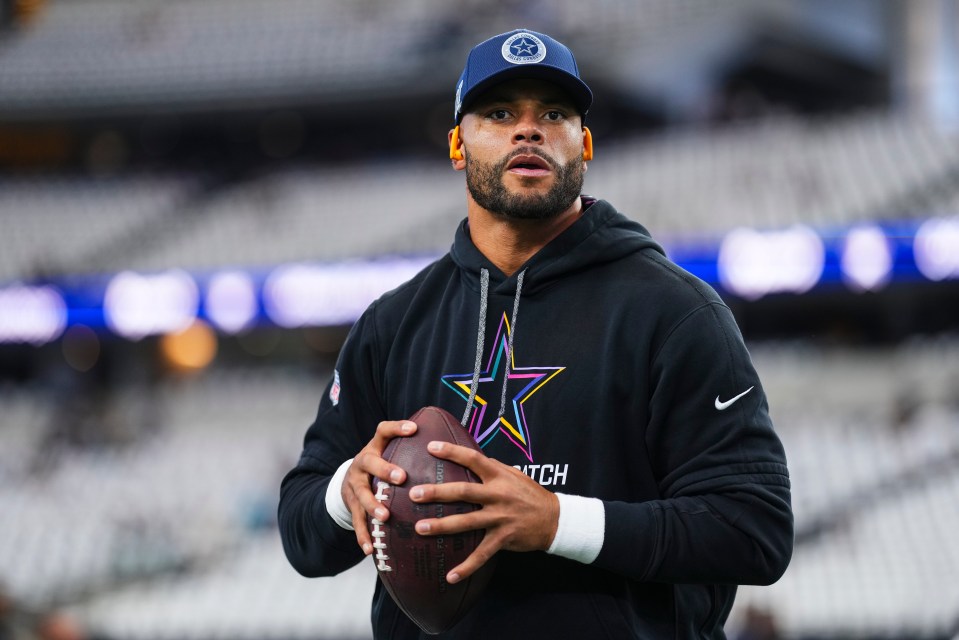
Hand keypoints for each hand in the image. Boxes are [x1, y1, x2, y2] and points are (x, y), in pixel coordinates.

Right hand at [341, 419, 416, 555]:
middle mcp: (362, 463)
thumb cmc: (381, 466)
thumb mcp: (390, 452)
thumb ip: (413, 450)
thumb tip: (452, 445)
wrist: (346, 481)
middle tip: (402, 477)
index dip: (397, 428)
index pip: (384, 430)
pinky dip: (363, 535)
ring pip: (361, 494)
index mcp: (375, 447)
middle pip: (370, 462)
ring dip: (372, 505)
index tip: (414, 429)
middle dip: (385, 469)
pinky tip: (371, 549)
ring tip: (385, 516)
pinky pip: (356, 521)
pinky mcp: (351, 505)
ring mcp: (354, 484)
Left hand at [409, 440, 559, 583]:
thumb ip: (493, 468)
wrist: (555, 519)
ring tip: (420, 528)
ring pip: (466, 522)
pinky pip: (482, 555)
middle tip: (415, 494)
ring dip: (441, 526)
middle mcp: (498, 495)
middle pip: (463, 492)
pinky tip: (450, 576)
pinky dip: (466, 567)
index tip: (431, 447)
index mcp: (499, 476)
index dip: (452, 452)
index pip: (473, 459)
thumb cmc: (530, 494)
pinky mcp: (503, 538)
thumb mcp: (514, 474)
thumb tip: (471, 459)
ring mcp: (500, 518)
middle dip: (437, 493)